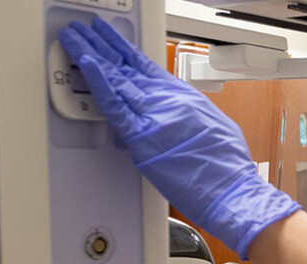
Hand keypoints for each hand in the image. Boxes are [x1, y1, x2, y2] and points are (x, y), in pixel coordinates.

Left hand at [57, 18, 298, 257]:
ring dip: (91, 55)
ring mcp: (154, 116)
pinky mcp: (142, 137)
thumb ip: (188, 117)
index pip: (145, 66)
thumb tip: (175, 117)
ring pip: (116, 78)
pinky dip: (99, 83)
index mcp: (183, 98)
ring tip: (74, 37)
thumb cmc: (227, 168)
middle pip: (127, 67)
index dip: (124, 49)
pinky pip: (114, 106)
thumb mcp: (214, 128)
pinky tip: (87, 64)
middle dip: (101, 46)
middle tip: (83, 31)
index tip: (109, 37)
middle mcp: (167, 100)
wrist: (232, 190)